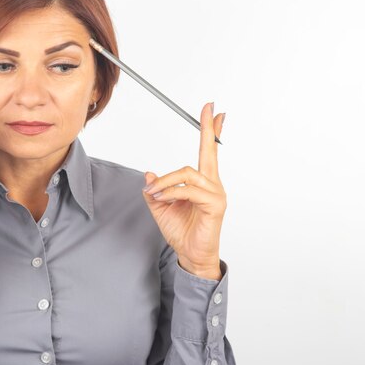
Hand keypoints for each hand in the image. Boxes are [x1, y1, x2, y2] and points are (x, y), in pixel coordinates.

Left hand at [142, 102, 225, 279]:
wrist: (190, 255)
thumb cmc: (182, 231)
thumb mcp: (161, 208)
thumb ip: (156, 190)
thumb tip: (149, 174)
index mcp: (202, 183)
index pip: (208, 152)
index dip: (210, 131)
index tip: (212, 112)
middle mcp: (212, 184)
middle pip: (209, 151)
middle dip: (208, 129)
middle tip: (209, 109)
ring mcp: (215, 194)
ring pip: (187, 173)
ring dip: (166, 182)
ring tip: (154, 194)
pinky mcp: (214, 205)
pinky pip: (189, 191)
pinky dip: (172, 193)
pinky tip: (162, 199)